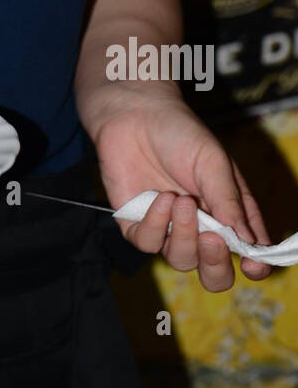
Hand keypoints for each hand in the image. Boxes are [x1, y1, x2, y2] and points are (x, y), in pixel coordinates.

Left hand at [90, 81, 272, 290]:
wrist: (134, 114)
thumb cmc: (180, 133)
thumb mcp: (214, 162)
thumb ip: (229, 201)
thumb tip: (249, 241)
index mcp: (228, 214)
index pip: (247, 252)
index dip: (253, 265)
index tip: (252, 264)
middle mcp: (200, 228)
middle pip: (213, 273)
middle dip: (215, 264)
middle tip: (212, 239)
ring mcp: (168, 229)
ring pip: (181, 260)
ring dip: (184, 235)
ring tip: (182, 200)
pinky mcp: (136, 224)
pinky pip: (148, 243)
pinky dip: (155, 223)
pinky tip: (159, 196)